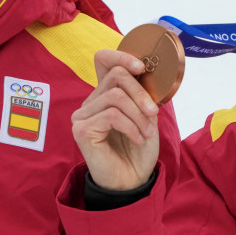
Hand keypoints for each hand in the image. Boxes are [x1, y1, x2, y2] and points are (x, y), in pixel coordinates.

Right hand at [71, 49, 159, 190]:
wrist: (134, 179)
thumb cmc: (139, 148)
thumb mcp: (147, 115)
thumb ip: (142, 92)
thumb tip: (144, 70)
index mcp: (105, 94)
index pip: (103, 59)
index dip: (121, 55)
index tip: (142, 68)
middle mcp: (91, 102)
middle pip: (116, 75)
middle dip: (140, 92)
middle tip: (153, 113)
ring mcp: (83, 115)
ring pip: (115, 96)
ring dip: (138, 114)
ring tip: (146, 132)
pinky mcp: (81, 129)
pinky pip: (111, 115)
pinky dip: (131, 126)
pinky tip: (137, 138)